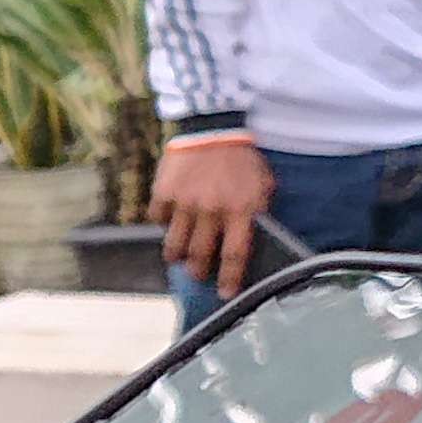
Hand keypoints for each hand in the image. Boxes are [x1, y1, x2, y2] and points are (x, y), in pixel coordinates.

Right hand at [152, 141, 274, 298]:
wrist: (214, 129)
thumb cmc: (243, 159)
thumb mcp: (263, 185)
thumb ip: (258, 212)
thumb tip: (254, 240)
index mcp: (241, 209)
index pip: (235, 254)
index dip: (230, 278)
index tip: (226, 293)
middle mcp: (211, 210)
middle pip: (200, 256)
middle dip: (199, 271)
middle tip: (199, 275)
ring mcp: (185, 202)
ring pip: (175, 245)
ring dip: (177, 257)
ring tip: (181, 258)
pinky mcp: (164, 193)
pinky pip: (158, 220)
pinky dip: (163, 225)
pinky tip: (170, 224)